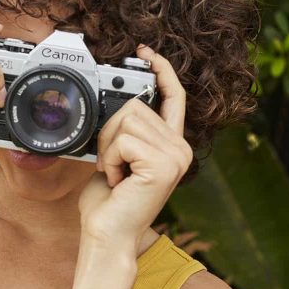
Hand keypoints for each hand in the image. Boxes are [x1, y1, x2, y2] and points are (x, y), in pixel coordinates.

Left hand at [77, 44, 192, 252]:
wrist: (107, 235)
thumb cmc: (108, 204)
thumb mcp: (118, 160)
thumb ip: (126, 134)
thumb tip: (118, 107)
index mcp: (171, 146)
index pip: (174, 96)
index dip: (161, 70)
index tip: (144, 52)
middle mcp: (181, 149)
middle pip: (137, 105)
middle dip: (110, 132)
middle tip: (111, 165)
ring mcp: (176, 157)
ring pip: (127, 118)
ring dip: (108, 147)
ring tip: (115, 174)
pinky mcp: (163, 165)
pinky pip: (124, 139)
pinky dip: (110, 158)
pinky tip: (117, 180)